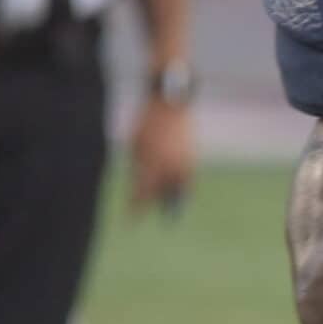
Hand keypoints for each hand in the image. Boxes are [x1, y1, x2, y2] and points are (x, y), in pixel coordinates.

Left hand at [128, 98, 194, 215]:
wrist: (172, 102)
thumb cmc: (148, 121)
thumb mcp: (136, 143)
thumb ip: (137, 166)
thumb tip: (138, 185)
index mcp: (153, 162)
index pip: (143, 192)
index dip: (136, 208)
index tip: (129, 221)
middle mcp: (170, 165)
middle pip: (160, 194)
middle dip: (151, 205)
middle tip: (141, 215)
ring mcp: (184, 162)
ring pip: (178, 190)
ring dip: (172, 202)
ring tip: (170, 215)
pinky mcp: (193, 157)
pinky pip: (187, 180)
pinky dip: (182, 189)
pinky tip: (180, 195)